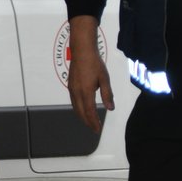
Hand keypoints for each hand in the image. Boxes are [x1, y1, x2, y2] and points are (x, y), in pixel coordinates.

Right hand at [66, 15, 112, 132]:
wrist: (82, 51)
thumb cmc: (95, 64)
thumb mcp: (104, 79)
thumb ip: (107, 94)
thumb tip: (110, 108)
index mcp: (85, 92)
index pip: (89, 111)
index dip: (93, 122)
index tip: (98, 129)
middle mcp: (76, 92)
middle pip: (80, 112)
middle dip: (87, 122)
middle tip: (94, 128)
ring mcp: (71, 89)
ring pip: (75, 108)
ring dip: (82, 116)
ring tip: (89, 122)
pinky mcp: (70, 86)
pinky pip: (73, 102)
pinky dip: (78, 109)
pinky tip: (82, 109)